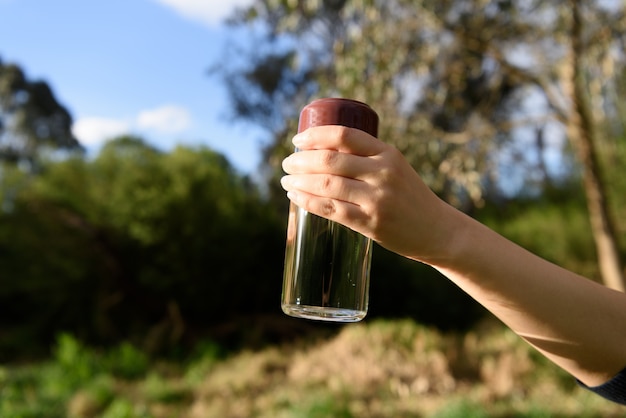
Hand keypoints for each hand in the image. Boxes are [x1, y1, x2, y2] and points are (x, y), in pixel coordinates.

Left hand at [280, 125, 456, 262]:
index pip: (344, 135)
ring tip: (286, 181)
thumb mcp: (394, 169)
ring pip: (327, 185)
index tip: (297, 140)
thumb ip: (366, 160)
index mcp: (388, 153)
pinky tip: (295, 197)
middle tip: (286, 163)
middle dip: (300, 160)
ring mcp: (377, 199)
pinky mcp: (371, 223)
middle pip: (330, 160)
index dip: (315, 135)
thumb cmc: (410, 197)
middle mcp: (383, 173)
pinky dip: (308, 202)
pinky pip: (331, 210)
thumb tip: (321, 153)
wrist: (438, 230)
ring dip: (299, 181)